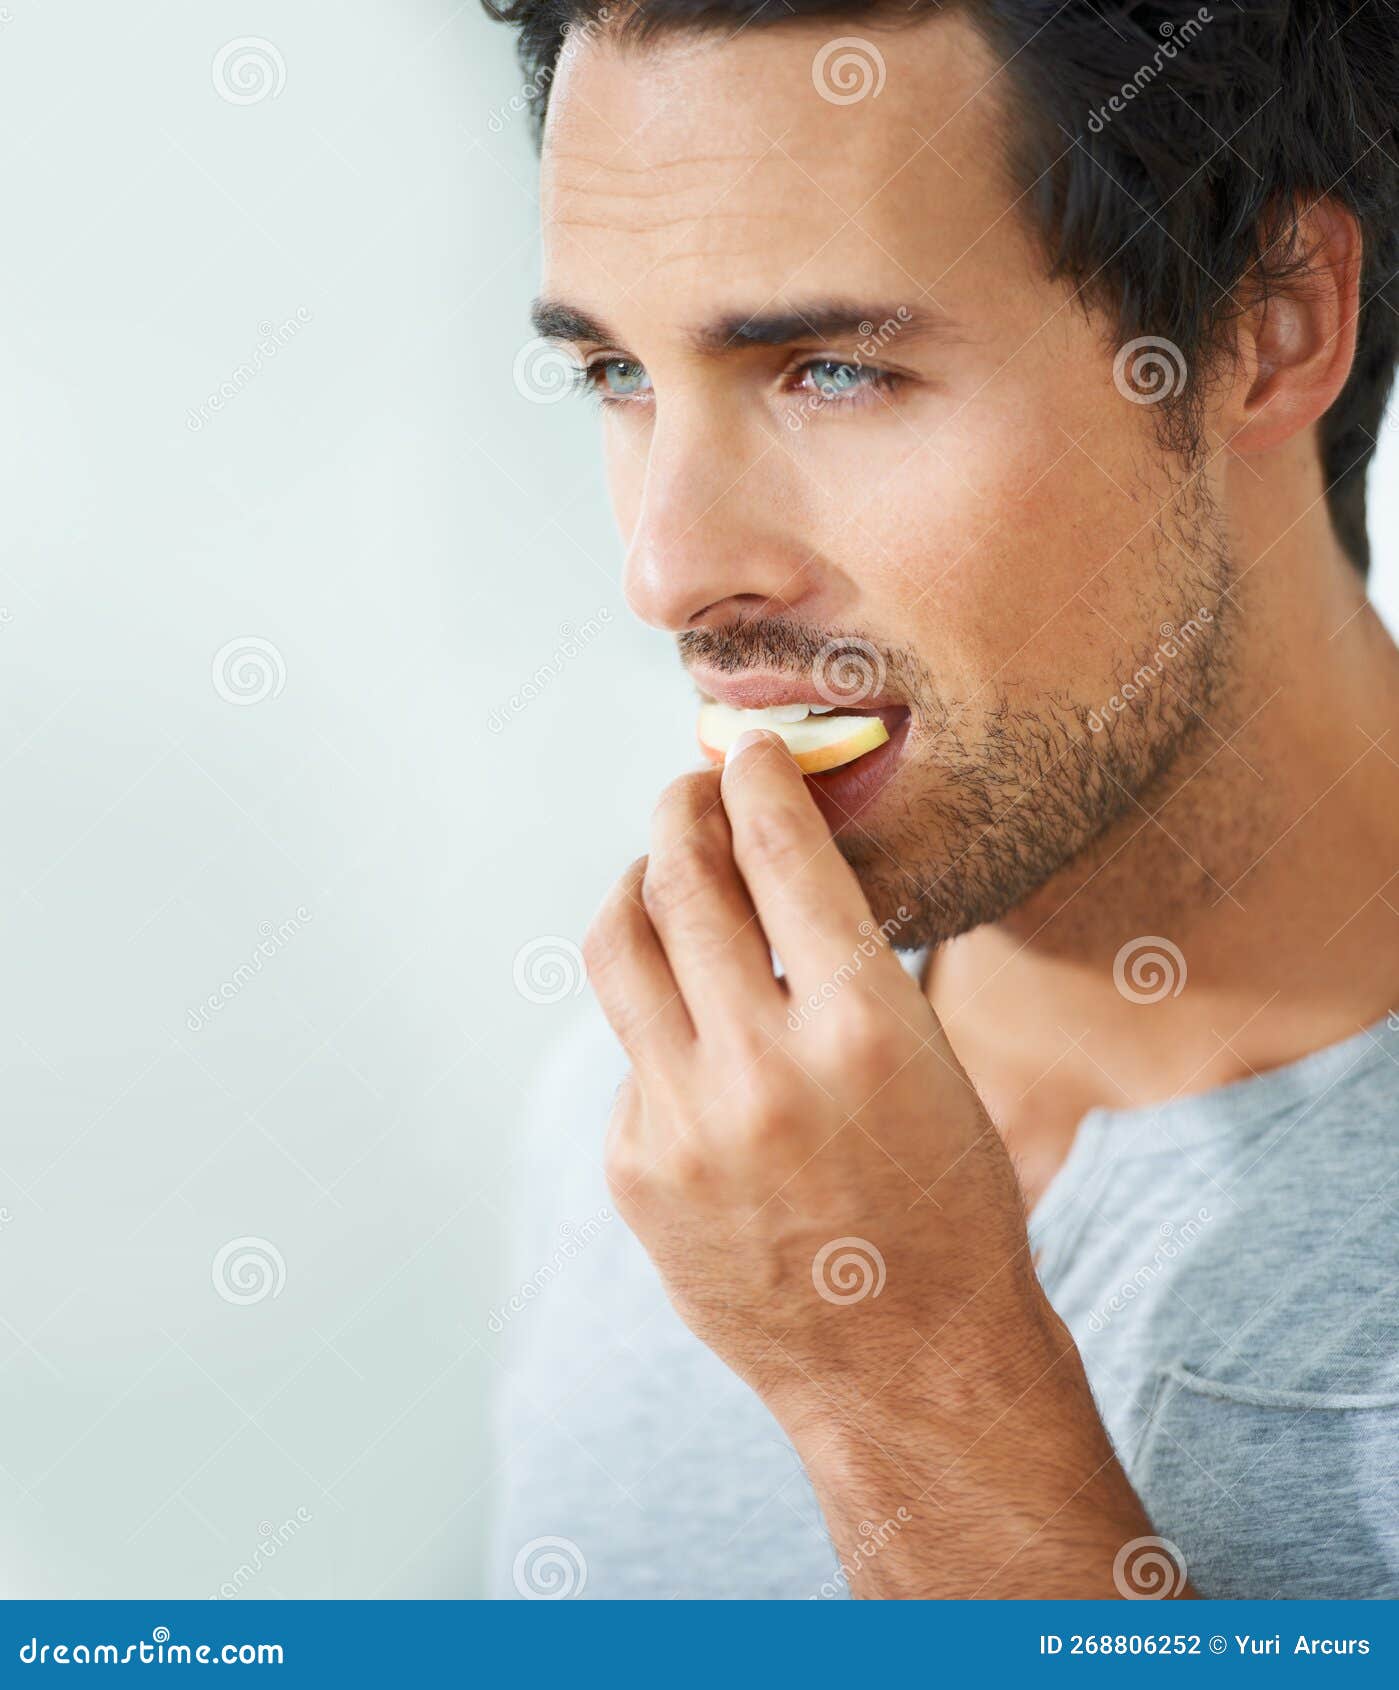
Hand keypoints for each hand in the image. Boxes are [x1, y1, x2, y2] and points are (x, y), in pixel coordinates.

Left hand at [583, 730, 1164, 1596]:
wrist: (910, 1363)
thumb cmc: (944, 1201)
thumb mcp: (930, 1062)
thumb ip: (839, 966)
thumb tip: (754, 863)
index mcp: (867, 1028)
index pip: (781, 853)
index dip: (756, 781)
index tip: (745, 752)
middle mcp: (764, 1069)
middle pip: (680, 882)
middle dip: (680, 812)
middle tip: (688, 792)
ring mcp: (687, 1125)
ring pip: (619, 947)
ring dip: (637, 888)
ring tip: (659, 875)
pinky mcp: (637, 1169)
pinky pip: (631, 1051)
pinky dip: (660, 1020)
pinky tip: (696, 1039)